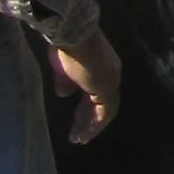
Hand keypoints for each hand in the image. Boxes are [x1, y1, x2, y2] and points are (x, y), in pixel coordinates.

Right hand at [50, 26, 120, 143]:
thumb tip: (63, 94)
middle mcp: (111, 74)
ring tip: (79, 139)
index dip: (87, 108)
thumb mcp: (62, 67)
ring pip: (105, 110)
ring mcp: (110, 81)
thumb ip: (65, 81)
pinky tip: (83, 135)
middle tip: (78, 136)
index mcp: (102, 67)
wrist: (72, 33)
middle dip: (90, 120)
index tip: (76, 121)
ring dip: (92, 127)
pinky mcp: (106, 87)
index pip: (98, 93)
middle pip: (104, 103)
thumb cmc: (66, 46)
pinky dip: (94, 126)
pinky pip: (104, 112)